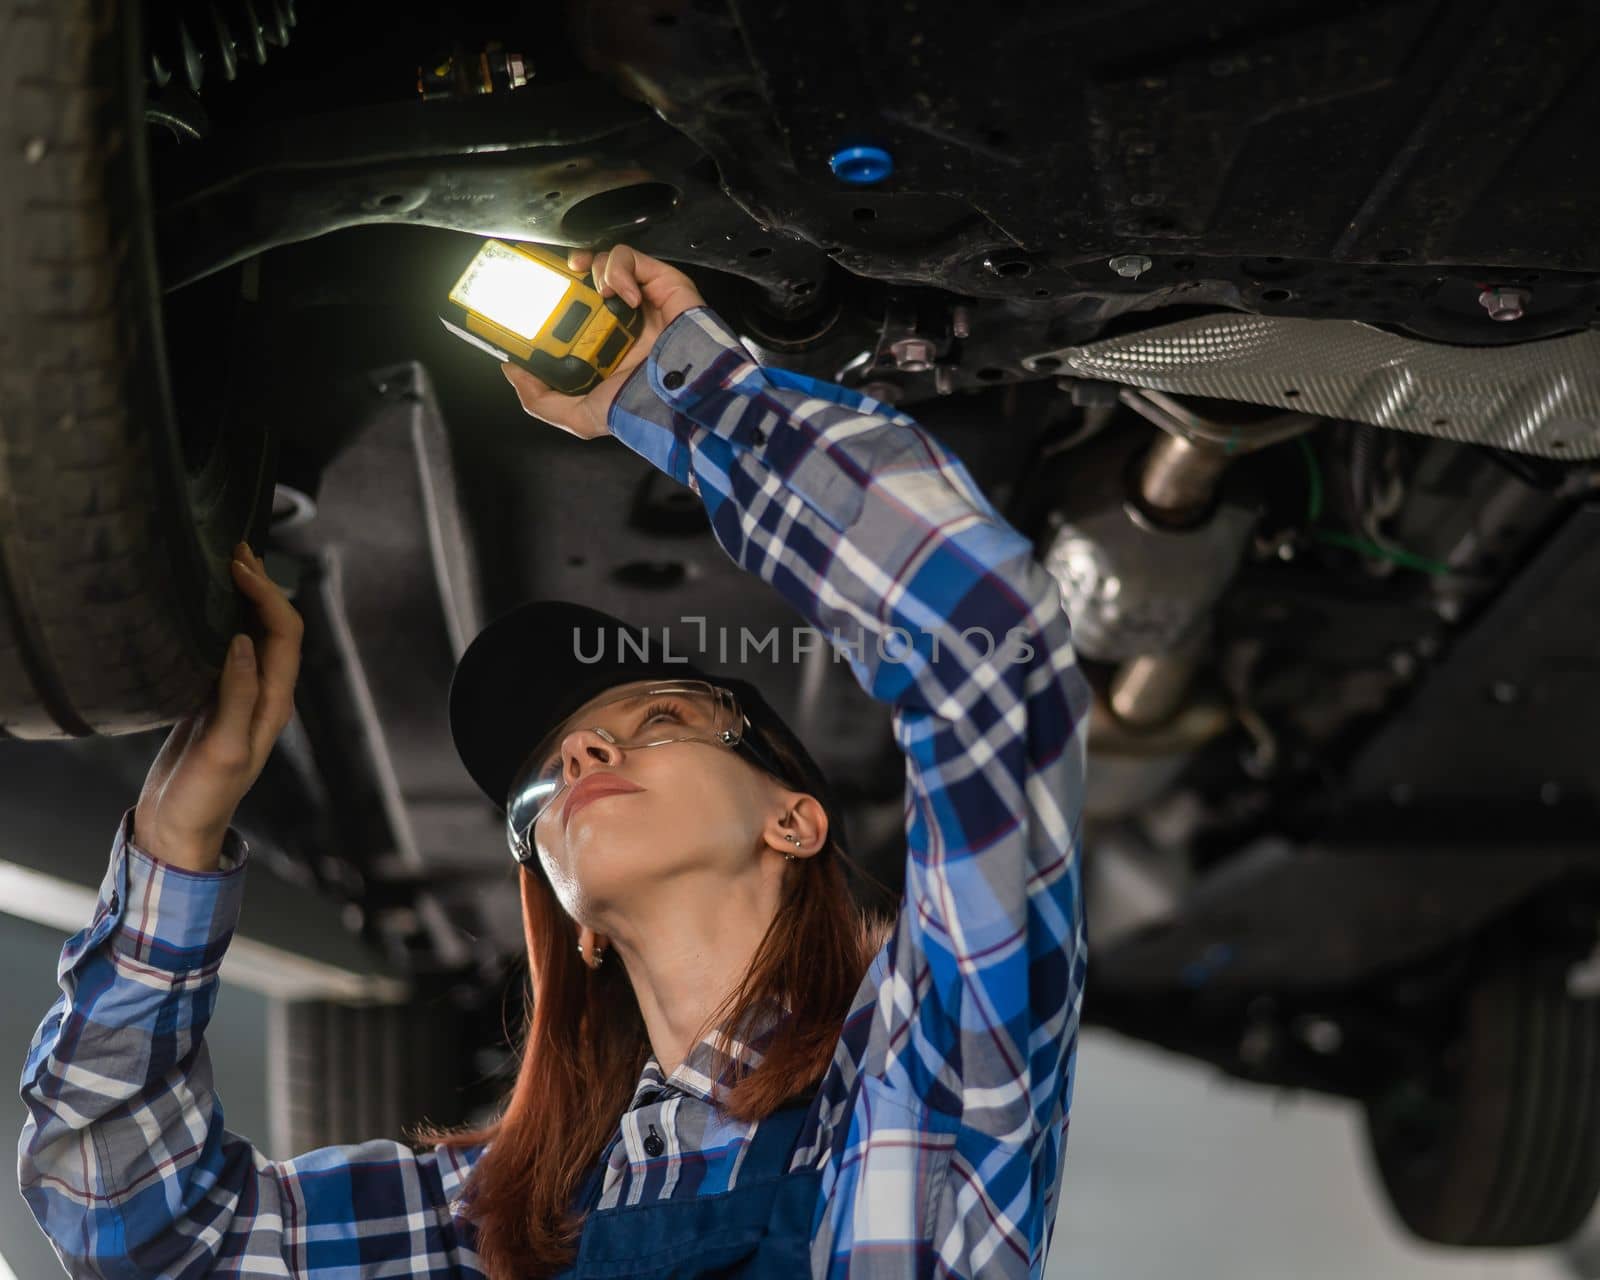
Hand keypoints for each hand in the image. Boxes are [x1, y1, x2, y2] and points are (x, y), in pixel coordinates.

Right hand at [133, 542, 303, 871]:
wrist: (178, 827)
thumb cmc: (204, 797)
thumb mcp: (223, 750)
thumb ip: (237, 698)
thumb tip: (244, 643)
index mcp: (275, 703)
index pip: (285, 634)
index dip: (268, 596)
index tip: (238, 568)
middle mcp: (265, 694)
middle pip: (276, 627)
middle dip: (262, 585)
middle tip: (235, 548)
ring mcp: (240, 695)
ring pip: (254, 633)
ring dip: (245, 598)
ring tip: (225, 562)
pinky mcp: (214, 699)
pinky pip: (227, 648)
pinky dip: (222, 619)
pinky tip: (203, 603)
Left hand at [500, 243, 705, 439]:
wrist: (679, 397)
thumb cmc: (640, 407)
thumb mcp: (579, 416)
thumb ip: (540, 400)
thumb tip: (511, 370)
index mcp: (598, 344)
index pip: (565, 311)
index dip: (545, 298)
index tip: (526, 295)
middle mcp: (616, 320)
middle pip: (580, 280)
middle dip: (562, 274)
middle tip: (550, 280)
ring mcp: (636, 299)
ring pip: (601, 262)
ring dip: (591, 270)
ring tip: (597, 294)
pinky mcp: (657, 281)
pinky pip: (628, 257)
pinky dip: (618, 269)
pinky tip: (624, 296)